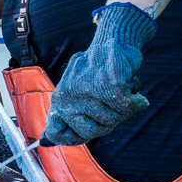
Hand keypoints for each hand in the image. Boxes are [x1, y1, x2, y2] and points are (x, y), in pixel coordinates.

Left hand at [44, 2, 155, 146]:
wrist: (113, 39)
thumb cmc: (95, 72)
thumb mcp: (73, 93)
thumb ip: (62, 118)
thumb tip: (45, 142)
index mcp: (59, 99)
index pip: (57, 134)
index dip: (76, 137)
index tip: (89, 130)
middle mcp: (69, 95)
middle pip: (95, 131)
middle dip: (109, 120)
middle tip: (112, 102)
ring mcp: (88, 88)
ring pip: (114, 117)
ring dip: (125, 108)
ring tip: (121, 91)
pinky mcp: (109, 81)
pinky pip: (127, 104)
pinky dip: (136, 100)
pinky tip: (134, 91)